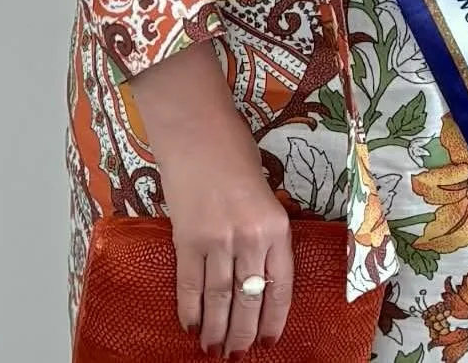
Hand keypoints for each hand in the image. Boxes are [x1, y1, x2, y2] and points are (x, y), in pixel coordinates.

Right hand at [157, 116, 293, 355]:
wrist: (196, 128)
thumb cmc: (233, 150)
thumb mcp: (264, 190)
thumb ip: (264, 228)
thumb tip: (258, 268)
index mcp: (276, 225)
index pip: (280, 286)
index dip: (274, 318)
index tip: (268, 340)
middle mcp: (249, 238)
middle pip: (249, 300)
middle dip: (243, 333)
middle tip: (236, 355)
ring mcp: (216, 240)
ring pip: (219, 299)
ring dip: (216, 330)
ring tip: (213, 350)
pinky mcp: (186, 238)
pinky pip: (189, 284)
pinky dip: (189, 309)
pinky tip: (190, 326)